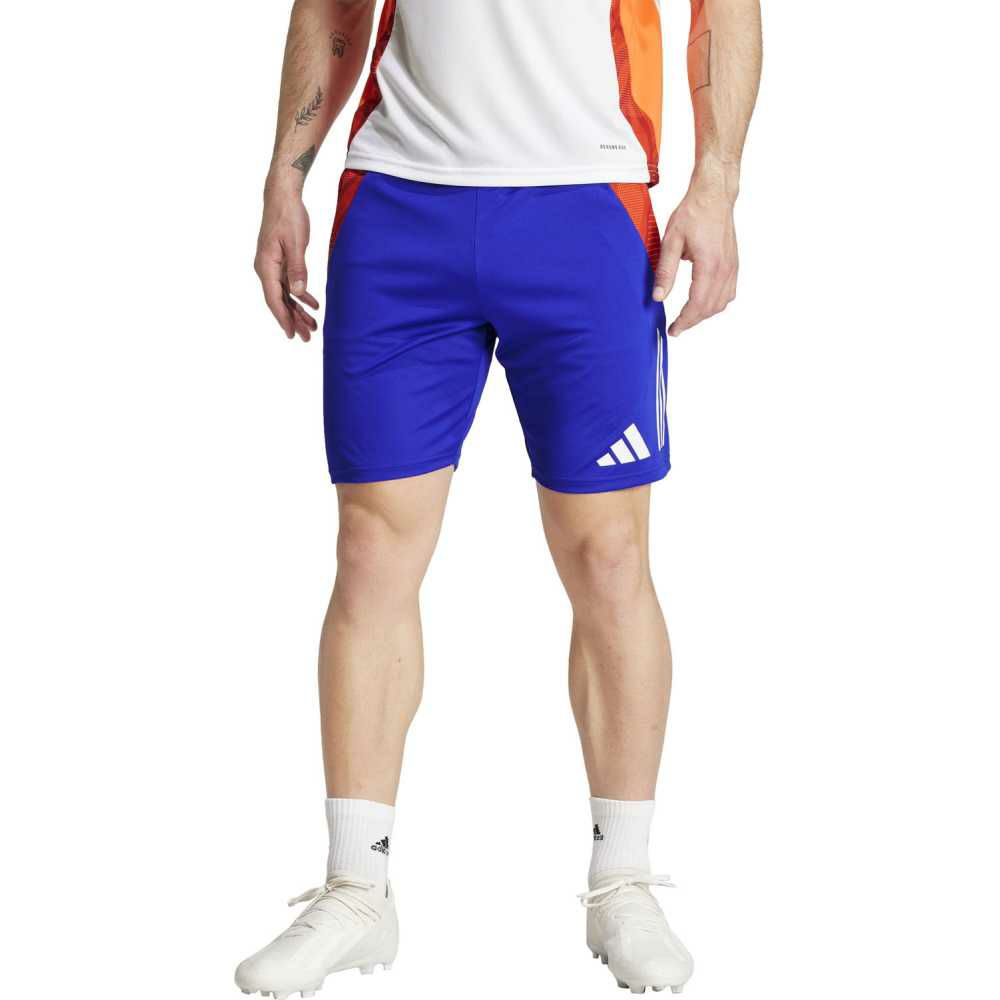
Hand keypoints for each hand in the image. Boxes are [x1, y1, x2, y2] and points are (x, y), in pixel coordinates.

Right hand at [254, 187, 319, 341]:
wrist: (282, 196)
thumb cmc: (288, 216)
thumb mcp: (296, 243)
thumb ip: (297, 269)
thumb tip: (297, 294)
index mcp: (266, 266)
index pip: (274, 299)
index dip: (283, 319)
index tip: (292, 335)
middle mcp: (266, 269)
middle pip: (279, 301)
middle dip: (294, 320)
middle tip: (308, 337)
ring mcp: (272, 266)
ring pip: (285, 295)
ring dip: (298, 310)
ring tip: (313, 326)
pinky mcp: (280, 261)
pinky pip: (289, 284)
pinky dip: (301, 295)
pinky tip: (313, 305)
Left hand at [653, 185, 738, 336]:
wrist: (714, 196)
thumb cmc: (693, 213)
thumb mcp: (671, 241)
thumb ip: (665, 271)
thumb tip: (658, 296)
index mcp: (709, 265)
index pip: (697, 305)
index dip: (684, 321)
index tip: (673, 330)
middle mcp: (725, 269)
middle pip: (710, 308)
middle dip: (692, 321)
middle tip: (676, 327)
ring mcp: (732, 267)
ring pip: (721, 303)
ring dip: (704, 314)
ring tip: (687, 317)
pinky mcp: (734, 264)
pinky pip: (729, 293)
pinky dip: (716, 303)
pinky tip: (703, 303)